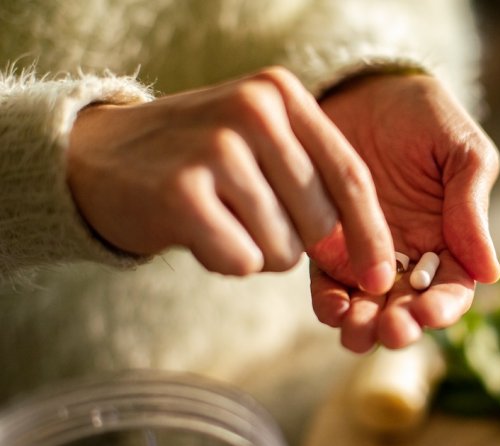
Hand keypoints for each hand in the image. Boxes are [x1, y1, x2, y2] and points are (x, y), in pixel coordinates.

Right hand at [67, 67, 395, 291]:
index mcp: (281, 94)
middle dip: (295, 242)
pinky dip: (224, 260)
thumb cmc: (198, 160)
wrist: (98, 157)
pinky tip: (197, 231)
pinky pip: (241, 261)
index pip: (351, 175)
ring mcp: (217, 149)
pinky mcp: (182, 193)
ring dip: (257, 251)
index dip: (372, 235)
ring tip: (219, 217)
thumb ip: (315, 179)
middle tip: (249, 217)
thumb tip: (371, 256)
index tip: (382, 278)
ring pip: (282, 248)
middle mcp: (254, 111)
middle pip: (320, 221)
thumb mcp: (260, 142)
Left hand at [311, 74, 499, 351]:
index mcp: (450, 240)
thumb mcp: (462, 151)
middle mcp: (409, 256)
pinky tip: (331, 307)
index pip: (452, 290)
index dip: (443, 309)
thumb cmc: (424, 115)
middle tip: (390, 329)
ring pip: (367, 306)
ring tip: (356, 331)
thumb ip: (472, 207)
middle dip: (399, 326)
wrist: (365, 88)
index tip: (429, 313)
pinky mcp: (326, 244)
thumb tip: (490, 273)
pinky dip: (329, 303)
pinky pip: (327, 283)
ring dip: (363, 327)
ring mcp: (365, 253)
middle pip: (408, 309)